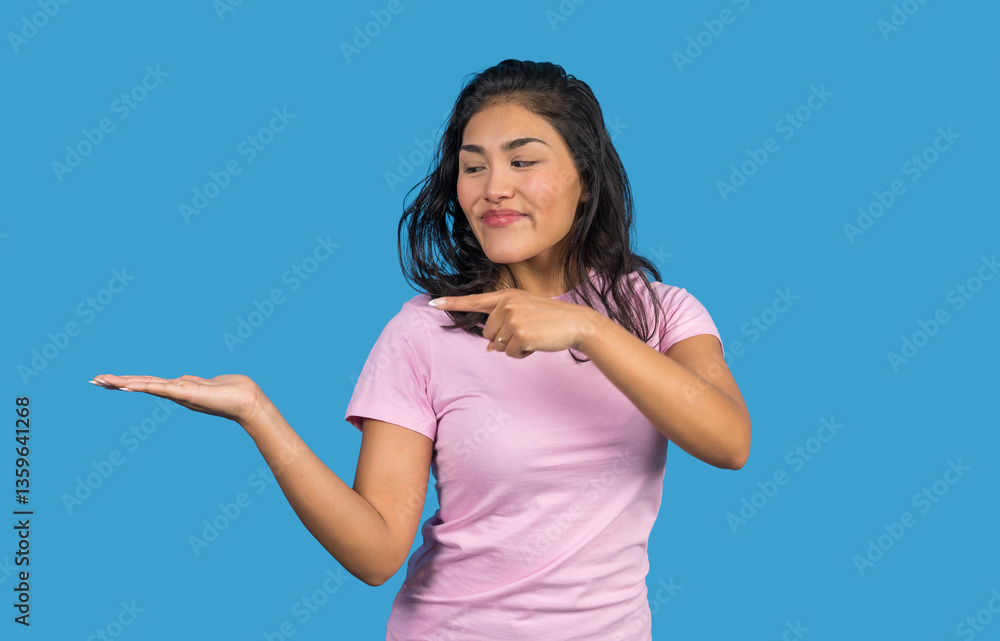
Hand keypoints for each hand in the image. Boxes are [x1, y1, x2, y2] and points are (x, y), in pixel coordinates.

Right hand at [89, 374, 264, 426]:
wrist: (248, 402)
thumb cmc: (232, 392)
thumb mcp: (206, 383)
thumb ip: (191, 382)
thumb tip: (182, 379)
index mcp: (178, 388)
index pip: (148, 382)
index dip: (128, 380)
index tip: (108, 379)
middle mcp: (175, 392)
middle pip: (142, 384)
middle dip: (118, 382)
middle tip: (94, 380)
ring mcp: (179, 393)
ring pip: (147, 385)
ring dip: (124, 383)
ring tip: (103, 381)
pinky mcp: (187, 394)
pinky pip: (161, 388)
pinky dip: (144, 386)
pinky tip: (128, 385)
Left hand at [429, 289, 602, 358]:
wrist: (576, 323)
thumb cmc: (550, 319)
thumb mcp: (525, 312)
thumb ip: (504, 323)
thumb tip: (489, 347)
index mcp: (506, 296)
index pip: (474, 301)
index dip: (452, 303)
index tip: (432, 303)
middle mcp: (506, 304)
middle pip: (487, 333)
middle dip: (503, 339)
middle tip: (526, 332)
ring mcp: (512, 318)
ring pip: (498, 346)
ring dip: (514, 347)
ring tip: (533, 337)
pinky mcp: (520, 334)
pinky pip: (510, 353)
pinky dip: (522, 354)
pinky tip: (536, 344)